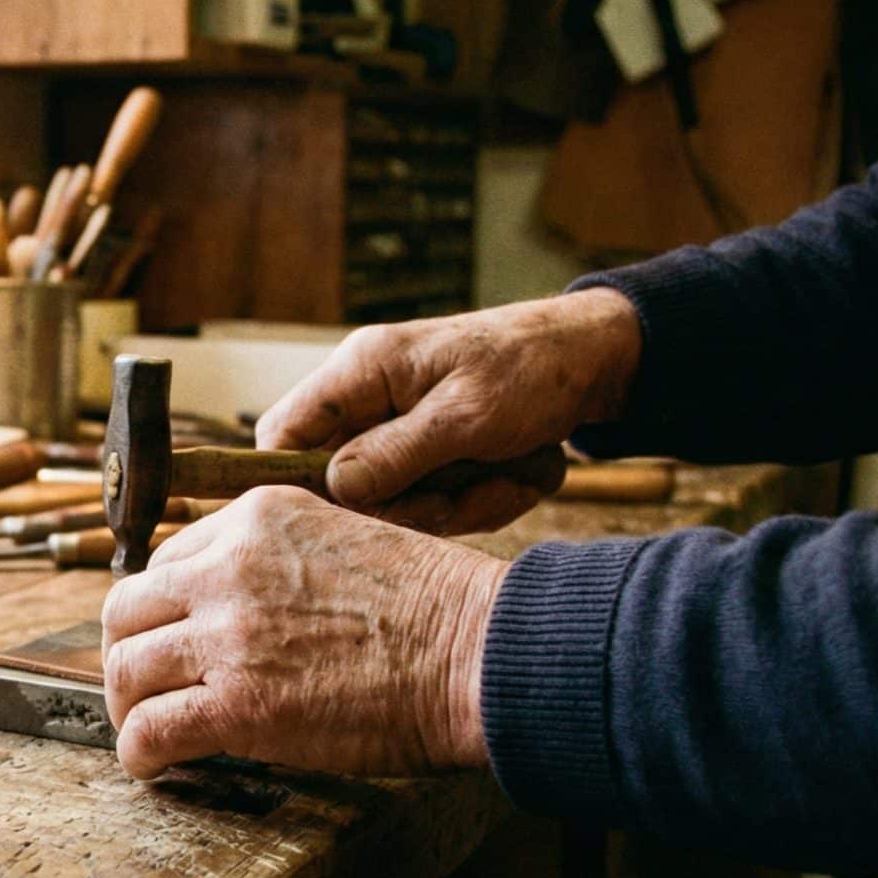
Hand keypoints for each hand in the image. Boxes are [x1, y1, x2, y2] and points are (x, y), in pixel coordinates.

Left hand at [100, 487, 507, 780]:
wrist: (477, 653)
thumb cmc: (436, 609)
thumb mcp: (345, 542)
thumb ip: (283, 562)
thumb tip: (247, 609)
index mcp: (258, 519)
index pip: (167, 558)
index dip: (163, 608)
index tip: (171, 640)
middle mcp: (230, 567)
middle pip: (127, 608)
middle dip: (128, 652)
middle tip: (144, 687)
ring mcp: (228, 634)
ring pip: (126, 669)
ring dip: (130, 707)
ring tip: (148, 731)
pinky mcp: (236, 704)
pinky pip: (150, 730)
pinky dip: (141, 754)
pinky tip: (155, 766)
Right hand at [256, 289, 643, 534]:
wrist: (594, 360)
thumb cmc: (532, 369)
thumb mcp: (468, 413)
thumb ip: (399, 452)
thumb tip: (336, 488)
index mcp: (362, 371)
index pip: (283, 432)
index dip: (293, 482)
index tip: (341, 517)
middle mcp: (369, 401)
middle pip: (341, 484)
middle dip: (408, 504)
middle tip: (462, 494)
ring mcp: (398, 431)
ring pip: (393, 502)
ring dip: (454, 504)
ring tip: (506, 475)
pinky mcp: (428, 455)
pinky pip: (432, 503)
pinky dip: (477, 500)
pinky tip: (513, 475)